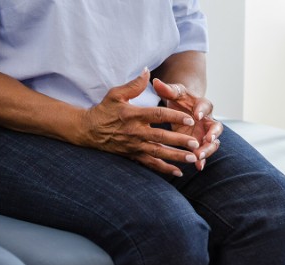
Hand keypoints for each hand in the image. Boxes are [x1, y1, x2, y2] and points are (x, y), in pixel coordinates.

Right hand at [73, 69, 199, 176]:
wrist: (87, 130)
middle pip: (161, 137)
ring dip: (176, 156)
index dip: (174, 117)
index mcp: (133, 115)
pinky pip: (150, 163)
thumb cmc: (103, 110)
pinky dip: (164, 169)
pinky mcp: (132, 155)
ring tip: (192, 159)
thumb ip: (134, 85)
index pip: (157, 116)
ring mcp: (134, 145)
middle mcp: (135, 132)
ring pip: (158, 152)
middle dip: (179, 141)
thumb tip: (147, 71)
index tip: (190, 118)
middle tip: (196, 143)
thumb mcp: (115, 94)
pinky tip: (178, 172)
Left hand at [153, 78, 221, 170]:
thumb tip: (155, 81)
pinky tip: (198, 168)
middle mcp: (207, 119)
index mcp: (202, 105)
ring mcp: (205, 132)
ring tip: (199, 157)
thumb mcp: (173, 93)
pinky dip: (202, 160)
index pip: (206, 105)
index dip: (202, 110)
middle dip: (212, 134)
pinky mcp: (201, 143)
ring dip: (208, 149)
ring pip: (213, 142)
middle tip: (207, 139)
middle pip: (215, 127)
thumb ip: (167, 89)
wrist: (183, 107)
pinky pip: (204, 152)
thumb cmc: (178, 99)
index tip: (196, 115)